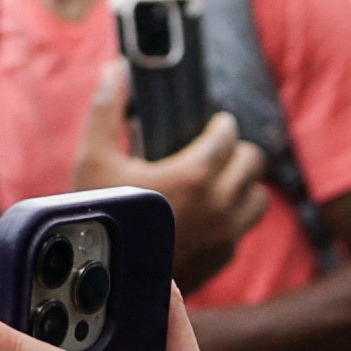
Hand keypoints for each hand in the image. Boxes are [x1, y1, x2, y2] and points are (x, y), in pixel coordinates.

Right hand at [73, 87, 277, 287]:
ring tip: (220, 180)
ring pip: (258, 198)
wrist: (104, 283)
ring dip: (243, 185)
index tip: (213, 125)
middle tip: (217, 150)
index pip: (229, 135)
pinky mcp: (223, 258)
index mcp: (195, 175)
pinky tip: (209, 213)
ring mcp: (226, 235)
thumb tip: (116, 68)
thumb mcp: (92, 158)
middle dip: (236, 152)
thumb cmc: (98, 217)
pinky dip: (233, 216)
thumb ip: (106, 109)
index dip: (221, 126)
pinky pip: (243, 229)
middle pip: (253, 162)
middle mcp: (220, 205)